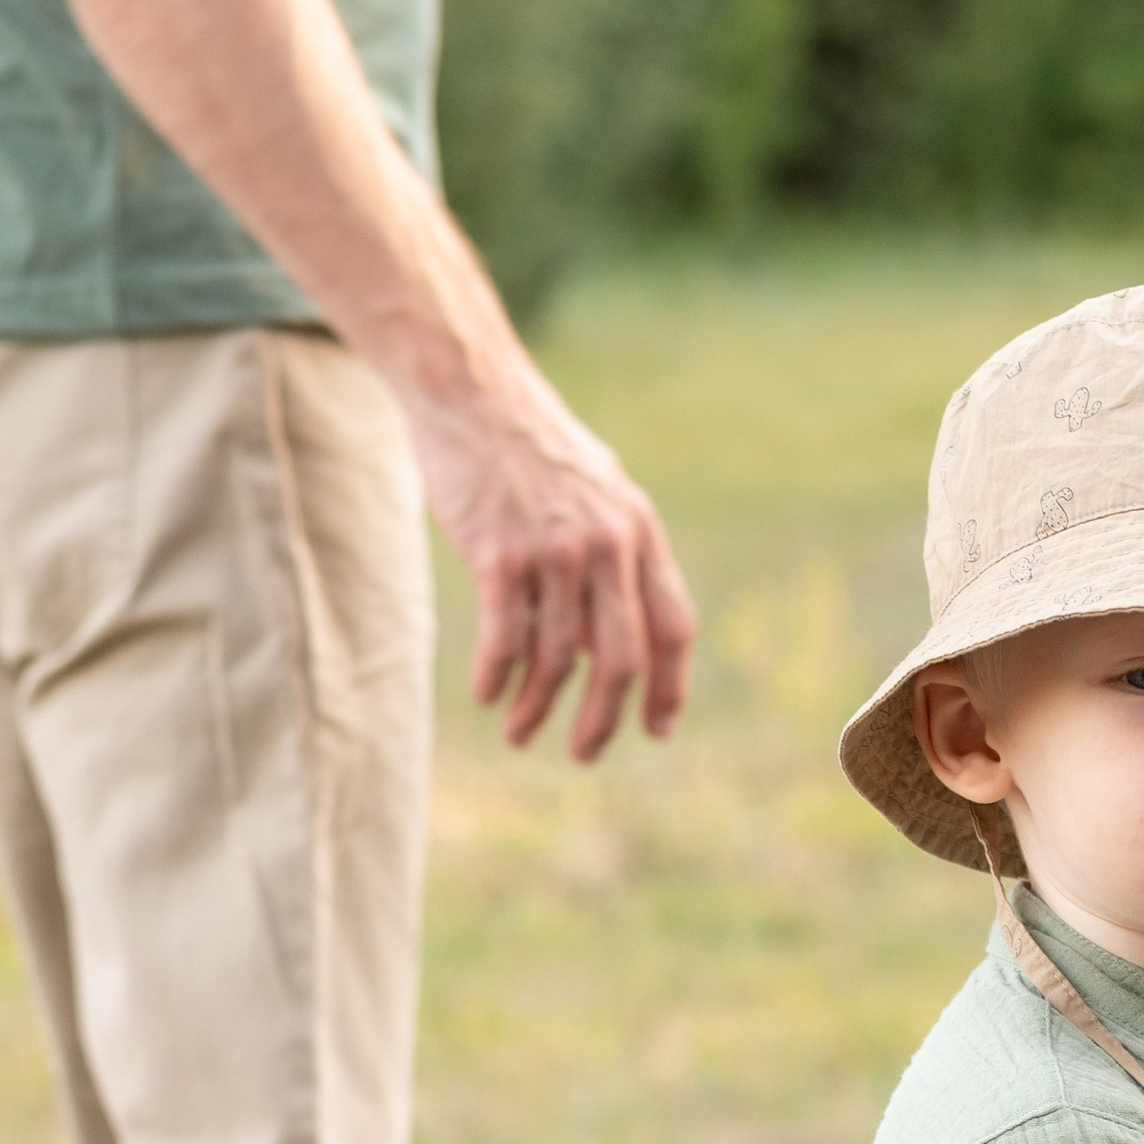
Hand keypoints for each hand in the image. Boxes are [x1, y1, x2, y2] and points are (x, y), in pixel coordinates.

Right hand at [406, 367, 695, 763]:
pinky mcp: (500, 554)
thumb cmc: (530, 448)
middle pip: (622, 660)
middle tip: (583, 754)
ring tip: (519, 733)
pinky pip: (506, 640)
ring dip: (538, 709)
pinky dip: (497, 678)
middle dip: (603, 720)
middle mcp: (607, 544)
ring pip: (559, 659)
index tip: (657, 729)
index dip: (670, 687)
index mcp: (640, 531)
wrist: (471, 390)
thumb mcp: (596, 492)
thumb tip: (612, 639)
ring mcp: (555, 550)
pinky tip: (488, 695)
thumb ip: (615, 558)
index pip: (673, 627)